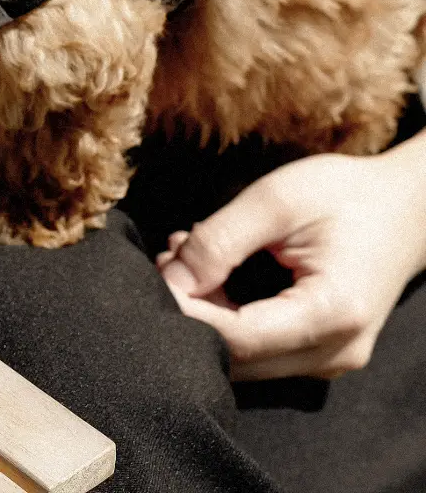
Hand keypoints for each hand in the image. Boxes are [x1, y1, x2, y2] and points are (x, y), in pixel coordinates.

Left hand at [157, 137, 425, 380]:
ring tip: (187, 254)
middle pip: (236, 356)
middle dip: (190, 310)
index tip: (153, 274)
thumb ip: (220, 241)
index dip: (185, 311)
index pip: (237, 338)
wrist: (405, 206)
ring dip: (204, 310)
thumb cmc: (345, 195)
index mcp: (332, 313)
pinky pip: (259, 347)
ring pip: (242, 356)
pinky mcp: (319, 351)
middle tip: (167, 257)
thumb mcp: (276, 201)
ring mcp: (329, 358)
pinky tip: (209, 269)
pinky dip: (224, 313)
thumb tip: (169, 279)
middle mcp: (334, 352)